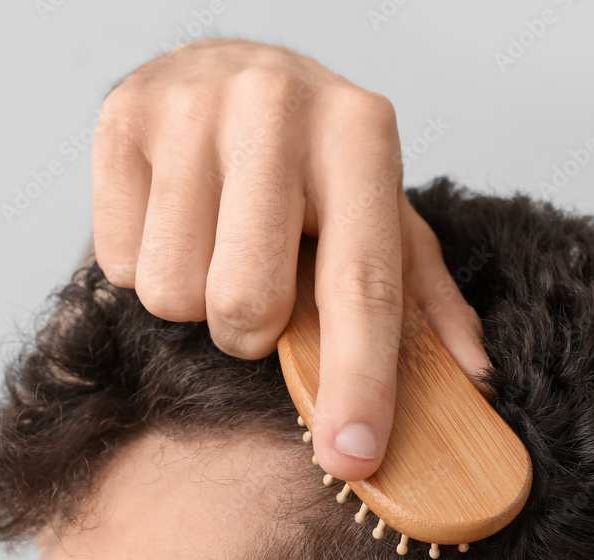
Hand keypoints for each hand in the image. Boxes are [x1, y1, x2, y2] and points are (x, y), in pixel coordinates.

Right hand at [92, 38, 490, 481]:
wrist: (223, 68)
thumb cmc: (311, 162)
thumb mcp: (379, 212)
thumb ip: (425, 297)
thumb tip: (475, 382)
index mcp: (360, 133)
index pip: (361, 282)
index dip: (360, 379)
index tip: (352, 456)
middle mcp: (276, 106)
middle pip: (247, 302)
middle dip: (250, 328)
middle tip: (258, 286)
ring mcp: (190, 107)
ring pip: (174, 292)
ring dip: (195, 297)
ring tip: (215, 243)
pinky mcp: (119, 117)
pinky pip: (118, 264)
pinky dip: (144, 265)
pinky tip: (173, 218)